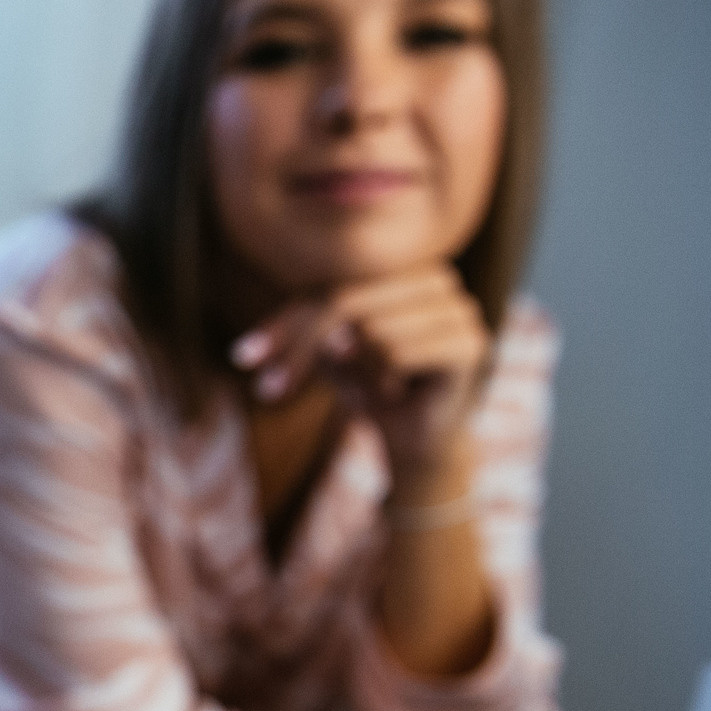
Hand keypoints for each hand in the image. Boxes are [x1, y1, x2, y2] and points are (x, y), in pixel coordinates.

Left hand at [230, 264, 493, 487]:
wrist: (418, 439)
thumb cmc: (372, 387)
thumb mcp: (327, 353)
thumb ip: (313, 327)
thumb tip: (323, 335)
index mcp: (399, 270)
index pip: (328, 288)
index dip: (283, 323)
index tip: (242, 358)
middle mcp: (434, 278)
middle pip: (344, 301)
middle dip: (299, 347)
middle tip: (267, 390)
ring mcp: (457, 308)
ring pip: (368, 328)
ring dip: (351, 369)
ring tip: (371, 389)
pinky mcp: (468, 344)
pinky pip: (396, 353)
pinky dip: (382, 379)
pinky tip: (397, 392)